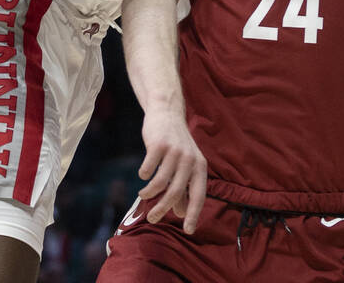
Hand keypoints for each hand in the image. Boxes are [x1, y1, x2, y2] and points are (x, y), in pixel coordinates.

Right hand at [138, 107, 207, 233]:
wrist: (167, 112)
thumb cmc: (176, 144)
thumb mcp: (185, 164)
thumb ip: (184, 187)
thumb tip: (180, 213)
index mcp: (199, 166)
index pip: (198, 195)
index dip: (193, 214)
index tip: (188, 231)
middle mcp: (189, 159)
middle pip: (175, 192)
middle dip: (162, 209)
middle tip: (152, 219)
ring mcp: (174, 151)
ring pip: (160, 182)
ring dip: (149, 193)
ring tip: (143, 195)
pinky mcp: (159, 144)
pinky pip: (148, 169)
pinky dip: (144, 175)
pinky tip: (143, 175)